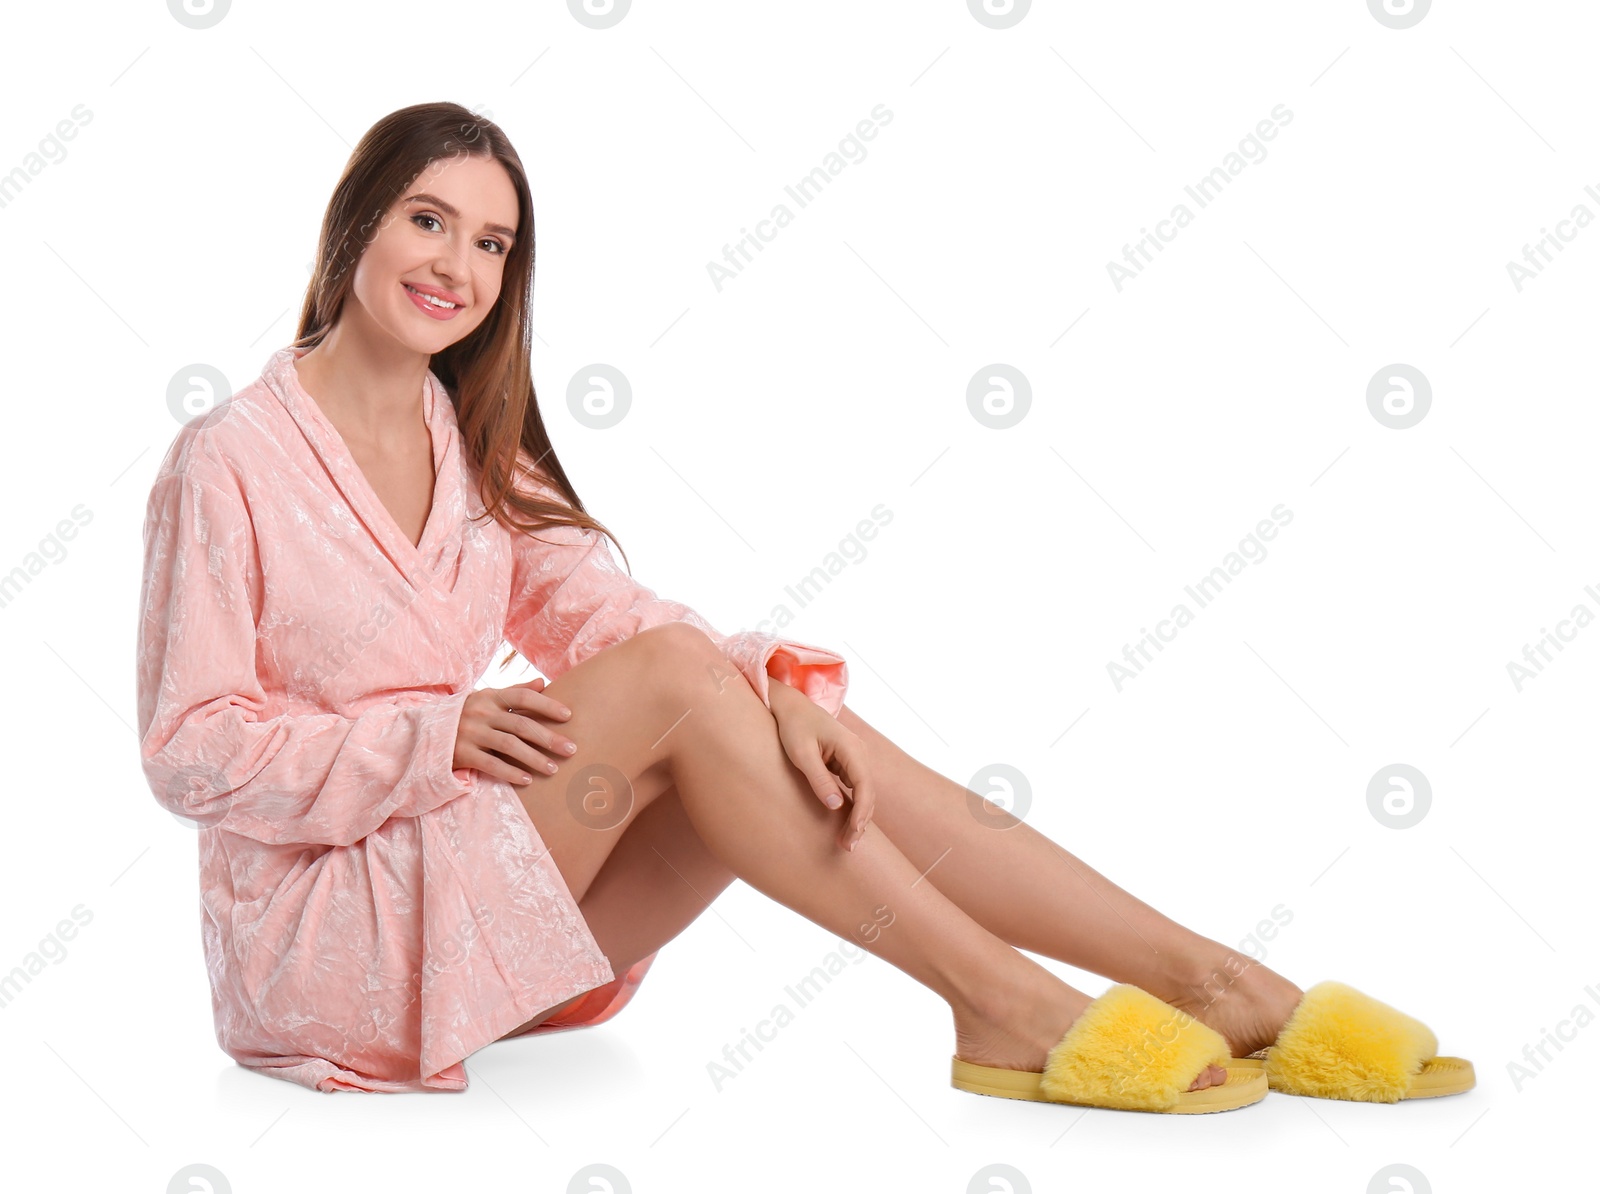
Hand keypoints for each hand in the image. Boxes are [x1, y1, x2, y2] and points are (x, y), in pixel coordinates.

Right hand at [453, 678, 577, 786]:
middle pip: (521, 724)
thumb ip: (514, 691)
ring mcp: (470, 732)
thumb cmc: (464, 714)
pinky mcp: (461, 753)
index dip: (547, 704)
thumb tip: (542, 682)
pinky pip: (490, 764)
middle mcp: (481, 712)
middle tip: (571, 749)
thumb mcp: (485, 698)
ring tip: (553, 769)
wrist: (423, 731)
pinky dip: (510, 772)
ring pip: (509, 746)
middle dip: (548, 738)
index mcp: (490, 696)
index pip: (523, 696)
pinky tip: (527, 780)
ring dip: (534, 758)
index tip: (569, 715)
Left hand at [769, 681, 874, 851]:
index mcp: (851, 748)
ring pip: (864, 793)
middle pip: (868, 793)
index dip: (862, 812)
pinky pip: (855, 789)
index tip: (853, 833)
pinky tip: (844, 825)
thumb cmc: (794, 728)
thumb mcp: (801, 754)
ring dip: (858, 817)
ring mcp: (855, 758)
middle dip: (861, 821)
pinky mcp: (847, 763)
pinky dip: (852, 808)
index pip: (865, 786)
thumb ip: (818, 778)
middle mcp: (859, 753)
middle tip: (848, 846)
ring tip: (847, 842)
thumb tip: (835, 806)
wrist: (791, 708)